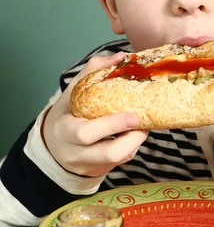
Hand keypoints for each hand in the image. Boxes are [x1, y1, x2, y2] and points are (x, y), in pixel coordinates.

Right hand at [43, 52, 147, 176]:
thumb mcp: (71, 93)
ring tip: (144, 124)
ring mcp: (91, 164)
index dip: (112, 125)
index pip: (86, 133)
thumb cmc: (67, 115)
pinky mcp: (102, 169)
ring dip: (136, 141)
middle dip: (132, 138)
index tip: (133, 115)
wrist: (55, 147)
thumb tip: (119, 57)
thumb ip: (92, 72)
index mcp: (65, 131)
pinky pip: (122, 160)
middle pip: (109, 153)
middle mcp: (77, 152)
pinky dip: (132, 145)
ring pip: (119, 159)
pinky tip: (136, 131)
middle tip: (145, 121)